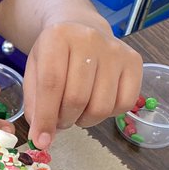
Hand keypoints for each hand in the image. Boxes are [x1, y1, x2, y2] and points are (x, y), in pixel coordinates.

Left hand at [23, 21, 141, 148]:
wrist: (80, 28)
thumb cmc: (55, 55)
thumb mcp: (34, 72)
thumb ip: (34, 105)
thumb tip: (42, 139)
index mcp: (58, 37)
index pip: (52, 84)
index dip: (46, 118)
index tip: (40, 141)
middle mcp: (89, 38)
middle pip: (77, 98)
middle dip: (65, 120)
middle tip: (59, 120)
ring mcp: (115, 50)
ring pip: (101, 107)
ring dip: (85, 120)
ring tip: (77, 110)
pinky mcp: (134, 61)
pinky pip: (124, 104)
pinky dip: (108, 114)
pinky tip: (96, 102)